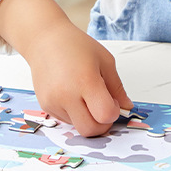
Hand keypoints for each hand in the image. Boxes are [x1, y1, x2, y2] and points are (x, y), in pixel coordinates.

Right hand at [25, 18, 132, 136]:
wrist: (44, 40)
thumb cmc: (75, 46)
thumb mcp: (105, 60)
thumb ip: (117, 87)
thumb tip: (126, 106)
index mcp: (85, 81)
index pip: (105, 115)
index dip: (113, 112)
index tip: (112, 102)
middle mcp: (66, 95)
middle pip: (90, 130)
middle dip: (102, 124)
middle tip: (103, 108)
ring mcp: (53, 103)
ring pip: (78, 127)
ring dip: (88, 118)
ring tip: (85, 96)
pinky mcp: (46, 106)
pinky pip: (66, 121)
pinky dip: (75, 114)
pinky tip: (74, 96)